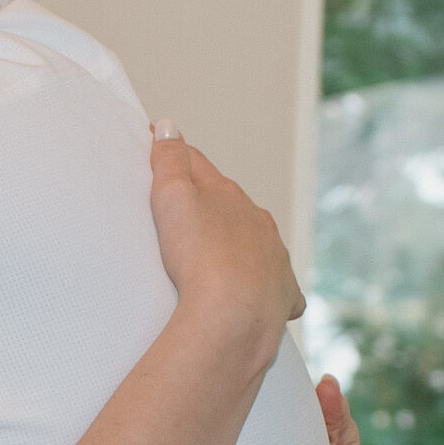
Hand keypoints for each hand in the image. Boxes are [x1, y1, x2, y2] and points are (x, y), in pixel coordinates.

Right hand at [148, 123, 304, 352]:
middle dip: (211, 206)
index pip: (200, 168)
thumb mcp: (173, 199)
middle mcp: (258, 223)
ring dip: (239, 245)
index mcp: (230, 197)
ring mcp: (273, 259)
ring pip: (257, 243)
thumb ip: (170, 162)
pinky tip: (254, 295)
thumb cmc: (201, 258)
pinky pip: (278, 286)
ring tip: (215, 258)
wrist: (235, 316)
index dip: (177, 160)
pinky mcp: (281, 295)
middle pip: (231, 206)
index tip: (162, 155)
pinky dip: (267, 287)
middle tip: (185, 215)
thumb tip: (169, 128)